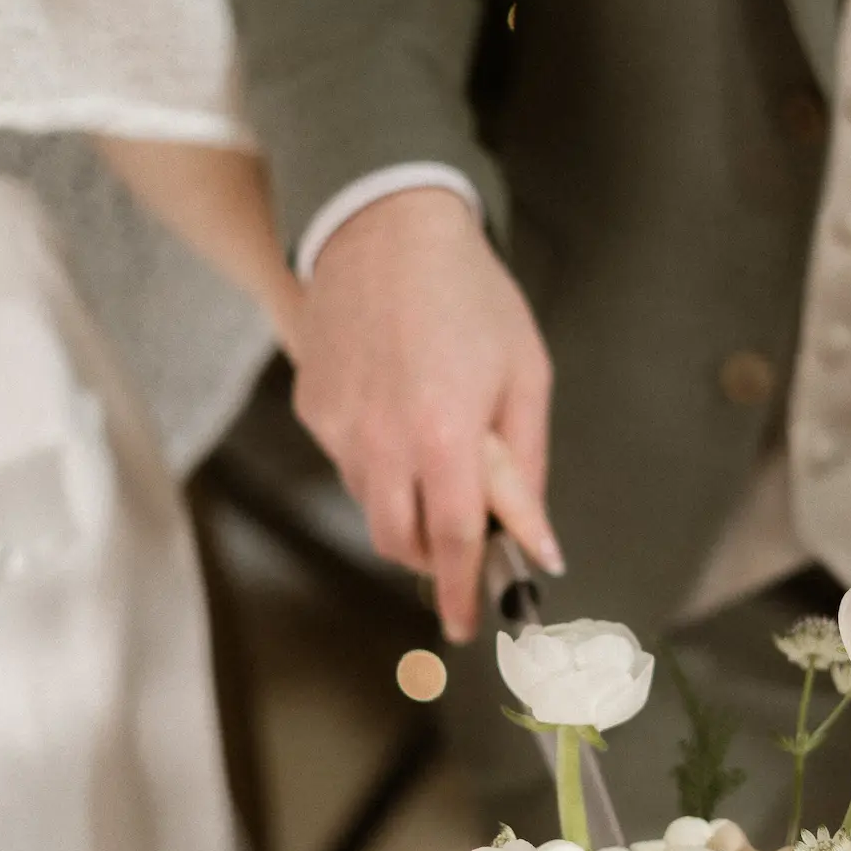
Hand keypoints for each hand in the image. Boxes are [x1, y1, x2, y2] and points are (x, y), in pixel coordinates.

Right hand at [293, 188, 561, 641]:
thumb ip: (526, 469)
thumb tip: (539, 542)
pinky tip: (399, 404)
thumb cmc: (469, 295)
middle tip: (465, 536)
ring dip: (407, 500)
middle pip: (399, 539)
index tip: (465, 625)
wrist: (384, 225)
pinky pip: (346, 460)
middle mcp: (381, 439)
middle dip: (433, 554)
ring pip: (372, 502)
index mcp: (444, 433)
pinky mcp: (312, 407)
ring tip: (435, 439)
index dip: (461, 591)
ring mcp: (337, 425)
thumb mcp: (523, 376)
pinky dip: (377, 458)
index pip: (453, 541)